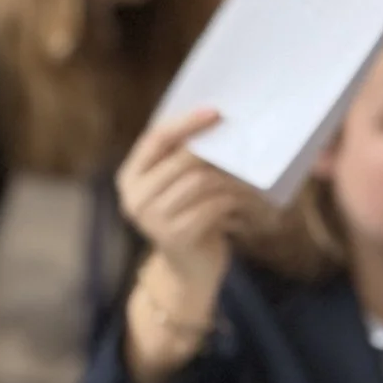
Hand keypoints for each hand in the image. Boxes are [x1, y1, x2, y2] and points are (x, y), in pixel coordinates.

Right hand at [118, 108, 256, 301]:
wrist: (187, 272)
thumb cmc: (188, 218)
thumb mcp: (176, 187)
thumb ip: (182, 159)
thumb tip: (218, 119)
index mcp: (130, 177)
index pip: (155, 138)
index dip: (186, 122)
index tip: (215, 111)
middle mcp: (135, 198)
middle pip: (183, 158)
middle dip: (218, 148)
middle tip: (247, 141)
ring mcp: (153, 220)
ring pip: (201, 180)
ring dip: (232, 175)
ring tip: (253, 173)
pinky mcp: (176, 237)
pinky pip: (213, 204)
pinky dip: (236, 198)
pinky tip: (250, 199)